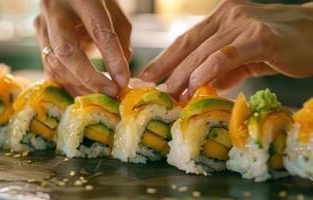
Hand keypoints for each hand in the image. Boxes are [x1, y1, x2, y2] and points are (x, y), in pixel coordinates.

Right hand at [34, 0, 130, 96]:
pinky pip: (49, 69)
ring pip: (55, 64)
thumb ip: (120, 37)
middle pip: (66, 51)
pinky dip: (67, 84)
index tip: (123, 81)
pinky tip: (82, 92)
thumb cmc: (94, 0)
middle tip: (109, 92)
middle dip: (88, 77)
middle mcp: (54, 10)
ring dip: (79, 85)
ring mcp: (41, 26)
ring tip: (100, 95)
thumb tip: (119, 74)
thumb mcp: (113, 10)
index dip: (111, 58)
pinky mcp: (37, 41)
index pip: (98, 30)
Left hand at [138, 0, 312, 99]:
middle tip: (154, 90)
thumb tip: (200, 88)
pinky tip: (195, 84)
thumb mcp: (243, 59)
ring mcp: (243, 23)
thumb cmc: (278, 47)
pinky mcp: (259, 37)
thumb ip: (222, 71)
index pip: (185, 40)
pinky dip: (207, 70)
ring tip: (172, 93)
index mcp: (220, 18)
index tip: (147, 75)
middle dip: (168, 69)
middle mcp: (227, 16)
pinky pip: (226, 55)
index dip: (163, 58)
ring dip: (184, 75)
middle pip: (189, 45)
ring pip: (204, 51)